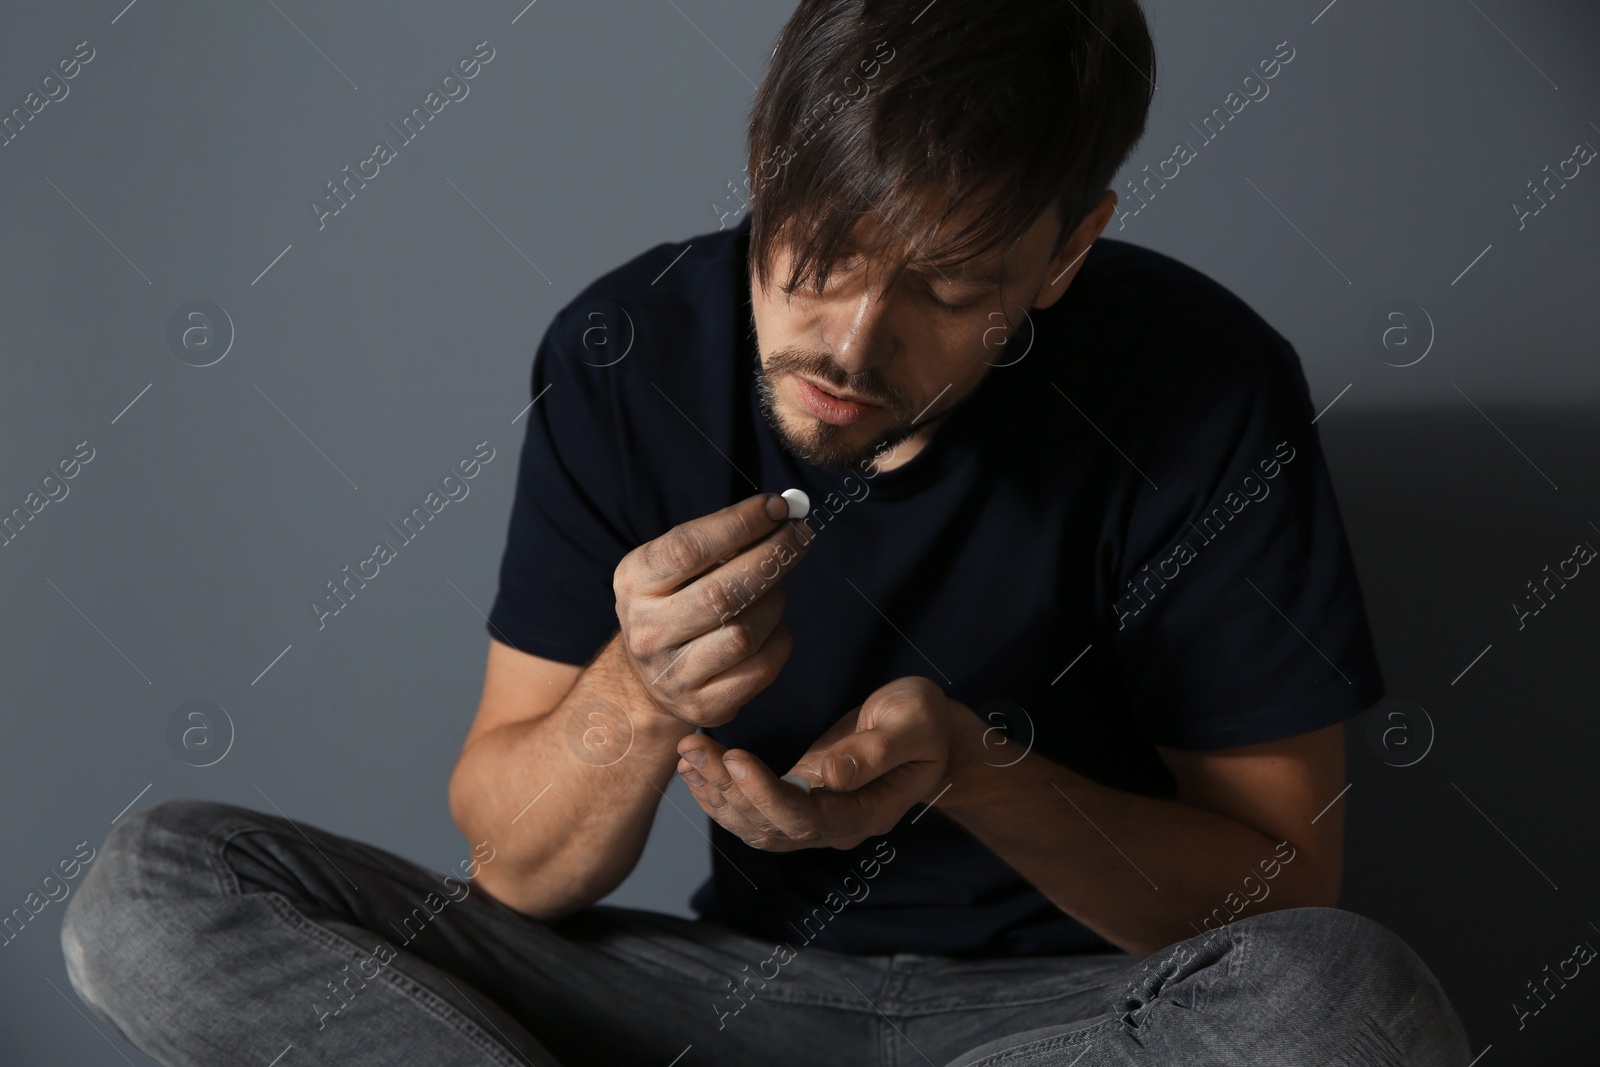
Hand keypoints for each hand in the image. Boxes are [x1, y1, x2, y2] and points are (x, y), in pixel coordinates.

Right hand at [612, 493, 810, 727]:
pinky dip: (778, 639)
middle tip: (800, 536)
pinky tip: (773, 627)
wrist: (652, 677)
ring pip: (744, 634)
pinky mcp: (704, 706)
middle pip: (722, 594)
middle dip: (771, 558)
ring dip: (775, 603)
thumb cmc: (677, 602)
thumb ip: (721, 539)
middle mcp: (646, 630)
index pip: (688, 548)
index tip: (777, 508)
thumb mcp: (677, 566)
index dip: (739, 525)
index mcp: (635, 582)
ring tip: (777, 588)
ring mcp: (672, 674)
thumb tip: (781, 515)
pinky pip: (761, 668)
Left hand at [675, 677, 969, 850]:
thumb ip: (874, 751)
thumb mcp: (912, 724)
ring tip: (690, 752)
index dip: (764, 794)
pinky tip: (698, 765)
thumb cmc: (925, 723)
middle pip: (769, 827)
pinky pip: (752, 810)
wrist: (930, 733)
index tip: (735, 757)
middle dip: (727, 789)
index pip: (803, 819)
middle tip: (696, 746)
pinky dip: (721, 791)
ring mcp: (814, 818)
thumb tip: (828, 775)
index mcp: (865, 813)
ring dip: (716, 792)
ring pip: (753, 824)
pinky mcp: (798, 800)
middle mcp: (835, 826)